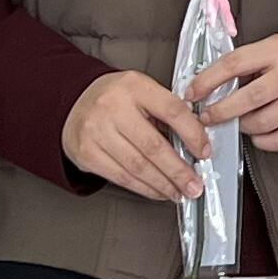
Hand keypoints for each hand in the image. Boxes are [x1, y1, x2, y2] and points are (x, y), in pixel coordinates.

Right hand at [64, 70, 208, 200]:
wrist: (73, 102)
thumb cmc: (114, 98)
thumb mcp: (141, 91)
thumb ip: (165, 111)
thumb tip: (194, 142)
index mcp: (134, 86)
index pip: (172, 111)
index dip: (193, 134)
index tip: (204, 152)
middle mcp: (113, 107)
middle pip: (154, 146)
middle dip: (178, 171)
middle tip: (194, 185)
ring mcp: (97, 131)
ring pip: (138, 166)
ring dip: (163, 184)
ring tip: (179, 192)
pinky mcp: (87, 153)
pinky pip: (121, 177)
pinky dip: (144, 188)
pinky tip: (157, 191)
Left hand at [186, 32, 277, 151]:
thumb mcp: (268, 48)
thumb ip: (241, 65)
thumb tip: (204, 89)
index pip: (235, 64)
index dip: (208, 81)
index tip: (192, 93)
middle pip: (250, 98)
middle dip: (221, 111)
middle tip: (208, 117)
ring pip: (264, 123)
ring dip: (244, 126)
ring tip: (240, 121)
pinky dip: (263, 141)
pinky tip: (258, 132)